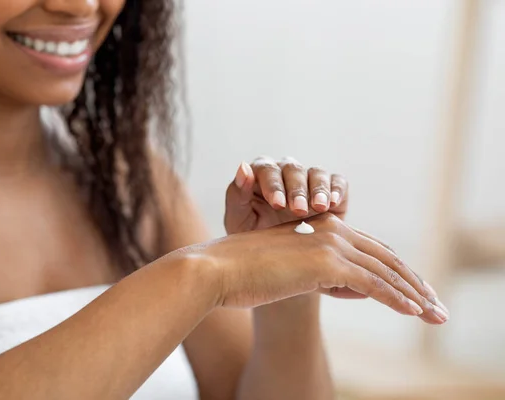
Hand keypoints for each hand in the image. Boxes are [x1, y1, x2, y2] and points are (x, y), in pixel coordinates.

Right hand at [200, 213, 448, 324]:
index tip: (416, 292)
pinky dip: (398, 299)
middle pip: (387, 257)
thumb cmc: (245, 274)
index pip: (372, 250)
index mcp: (322, 229)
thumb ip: (324, 275)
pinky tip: (414, 313)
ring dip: (415, 295)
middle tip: (437, 307)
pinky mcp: (326, 263)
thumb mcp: (291, 273)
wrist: (217, 269)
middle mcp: (332, 230)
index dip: (397, 272)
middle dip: (415, 283)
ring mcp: (330, 245)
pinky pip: (373, 284)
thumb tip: (357, 288)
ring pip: (386, 270)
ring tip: (435, 316)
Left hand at [225, 157, 347, 234]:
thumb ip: (238, 193)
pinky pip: (338, 182)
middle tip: (298, 210)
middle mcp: (285, 172)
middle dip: (296, 189)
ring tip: (319, 207)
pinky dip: (337, 189)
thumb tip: (243, 166)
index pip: (266, 169)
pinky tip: (334, 204)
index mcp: (260, 174)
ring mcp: (309, 180)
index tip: (277, 204)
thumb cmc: (251, 235)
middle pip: (293, 169)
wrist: (277, 259)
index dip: (273, 184)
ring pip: (316, 173)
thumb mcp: (238, 218)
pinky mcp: (331, 190)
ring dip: (319, 189)